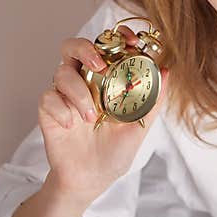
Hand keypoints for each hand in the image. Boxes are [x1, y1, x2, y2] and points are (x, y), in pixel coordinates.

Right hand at [37, 25, 169, 205]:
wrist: (92, 180)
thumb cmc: (116, 151)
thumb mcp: (139, 126)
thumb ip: (153, 99)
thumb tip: (168, 71)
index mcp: (106, 80)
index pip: (106, 48)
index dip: (115, 37)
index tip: (129, 40)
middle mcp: (83, 82)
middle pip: (73, 47)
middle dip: (85, 49)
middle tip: (100, 66)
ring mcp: (64, 95)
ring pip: (62, 72)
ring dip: (78, 92)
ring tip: (91, 117)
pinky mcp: (48, 111)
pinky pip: (48, 97)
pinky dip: (61, 109)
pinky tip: (70, 125)